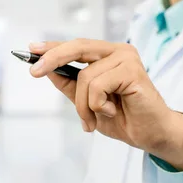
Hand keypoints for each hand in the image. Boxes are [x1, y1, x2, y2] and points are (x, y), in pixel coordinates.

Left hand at [29, 39, 182, 170]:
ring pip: (85, 77)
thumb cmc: (123, 118)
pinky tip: (113, 110)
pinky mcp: (133, 71)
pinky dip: (98, 105)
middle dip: (52, 60)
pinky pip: (97, 86)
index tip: (31, 49)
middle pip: (76, 48)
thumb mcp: (87, 102)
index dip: (52, 47)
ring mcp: (126, 58)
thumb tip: (47, 69)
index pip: (75, 46)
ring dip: (83, 105)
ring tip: (94, 118)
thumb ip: (70, 85)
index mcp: (108, 56)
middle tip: (34, 72)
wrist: (151, 135)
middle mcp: (118, 51)